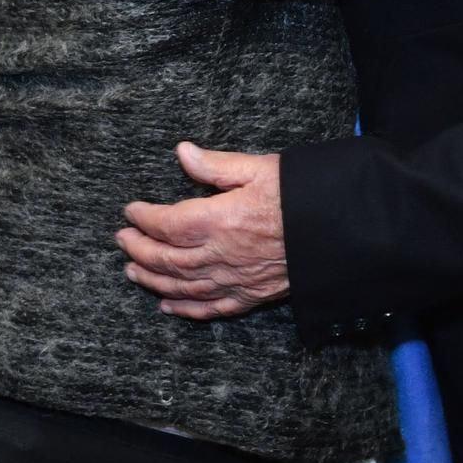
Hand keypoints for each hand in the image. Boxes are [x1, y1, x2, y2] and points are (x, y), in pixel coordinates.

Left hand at [116, 143, 288, 319]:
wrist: (339, 229)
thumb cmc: (302, 194)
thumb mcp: (260, 168)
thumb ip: (216, 165)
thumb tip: (182, 153)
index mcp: (220, 220)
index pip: (167, 223)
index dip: (144, 218)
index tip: (130, 211)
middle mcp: (221, 255)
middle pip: (166, 259)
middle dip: (139, 250)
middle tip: (122, 240)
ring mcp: (234, 280)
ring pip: (181, 286)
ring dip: (152, 280)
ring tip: (132, 271)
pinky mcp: (251, 295)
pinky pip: (210, 308)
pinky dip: (185, 309)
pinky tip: (168, 306)